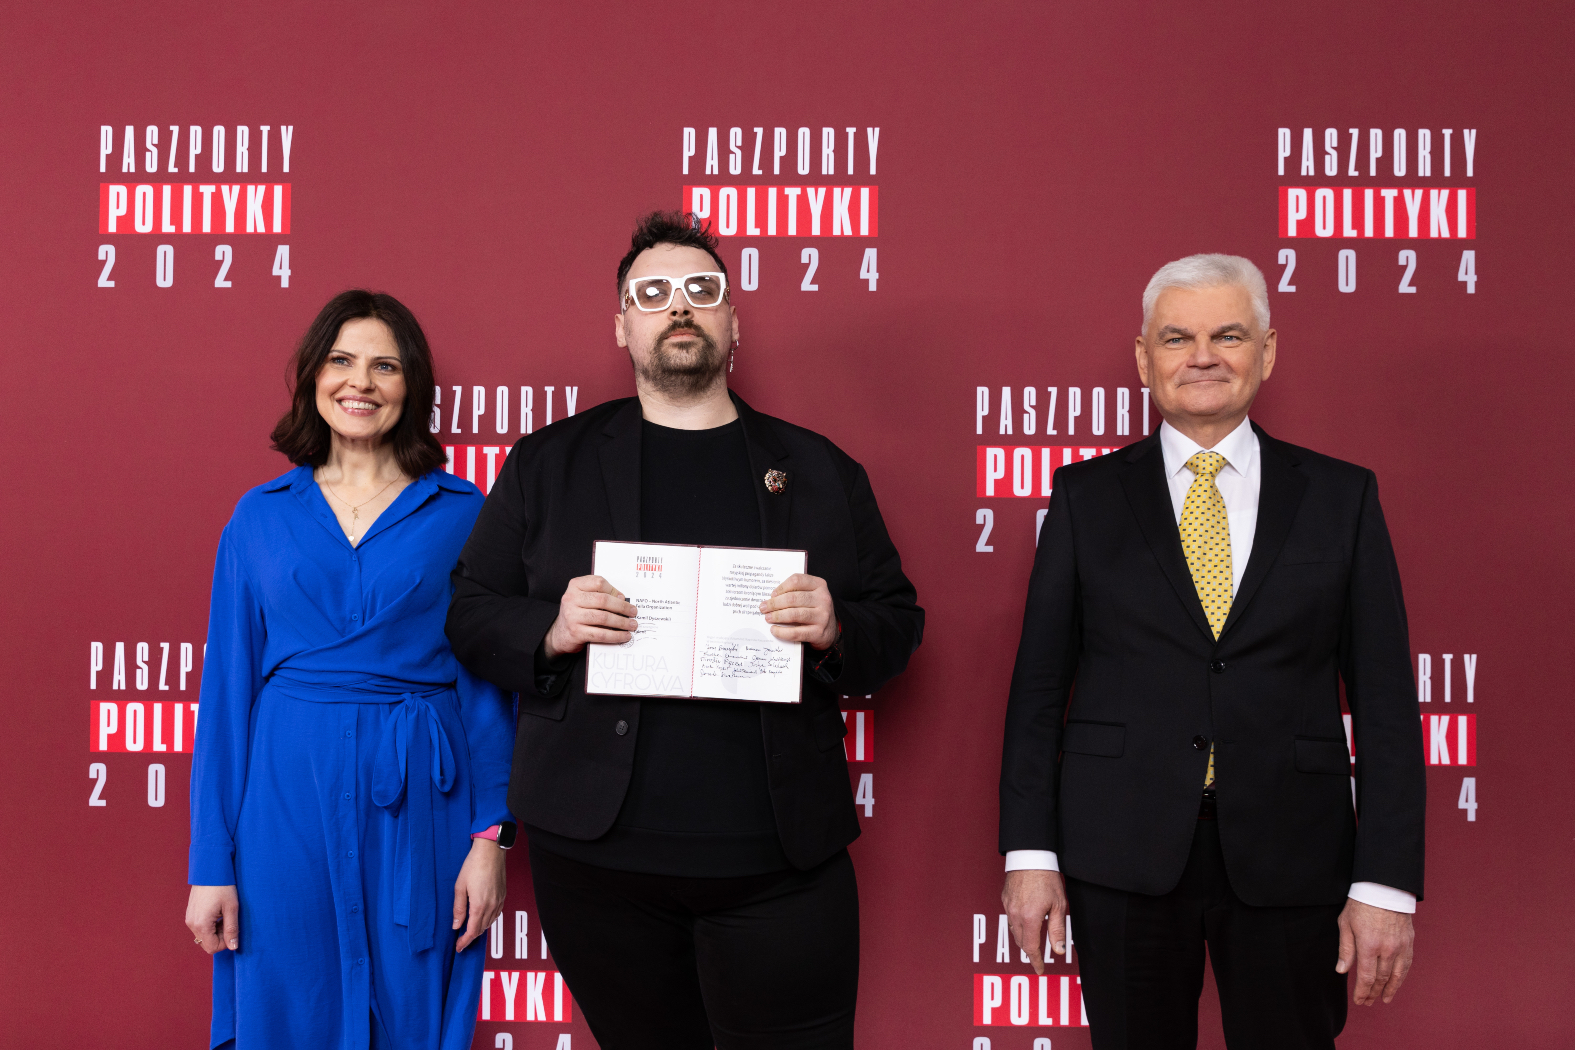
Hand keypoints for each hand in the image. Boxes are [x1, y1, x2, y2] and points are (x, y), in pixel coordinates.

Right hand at [186, 884, 239, 953]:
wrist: (210, 870)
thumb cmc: (223, 887)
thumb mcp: (231, 908)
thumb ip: (232, 929)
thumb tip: (233, 947)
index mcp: (201, 924)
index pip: (212, 948)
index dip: (225, 943)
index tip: (233, 930)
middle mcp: (192, 924)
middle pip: (206, 943)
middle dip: (220, 937)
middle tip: (229, 921)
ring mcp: (189, 919)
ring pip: (203, 936)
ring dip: (215, 931)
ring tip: (223, 915)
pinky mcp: (190, 914)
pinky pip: (200, 927)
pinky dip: (210, 925)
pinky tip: (217, 912)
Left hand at [453, 837, 506, 952]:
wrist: (491, 851)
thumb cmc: (473, 866)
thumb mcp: (460, 887)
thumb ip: (458, 908)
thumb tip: (456, 925)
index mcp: (479, 905)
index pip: (473, 931)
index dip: (465, 941)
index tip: (459, 947)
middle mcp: (492, 906)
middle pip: (482, 929)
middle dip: (471, 937)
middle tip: (462, 940)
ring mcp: (499, 901)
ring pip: (490, 923)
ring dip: (480, 929)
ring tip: (470, 930)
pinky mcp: (503, 895)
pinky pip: (496, 914)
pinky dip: (488, 920)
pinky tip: (482, 918)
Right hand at [543, 575, 636, 659]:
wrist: (560, 633)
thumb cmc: (578, 613)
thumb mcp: (584, 598)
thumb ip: (600, 594)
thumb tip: (622, 599)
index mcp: (575, 586)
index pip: (599, 582)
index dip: (614, 590)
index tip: (624, 598)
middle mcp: (571, 599)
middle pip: (603, 600)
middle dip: (622, 607)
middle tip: (633, 612)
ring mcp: (572, 616)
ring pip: (603, 617)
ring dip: (621, 622)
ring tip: (632, 625)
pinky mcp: (576, 632)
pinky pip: (600, 634)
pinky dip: (615, 635)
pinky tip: (624, 636)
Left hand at [760, 573, 837, 649]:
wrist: (830, 630)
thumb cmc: (814, 609)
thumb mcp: (810, 595)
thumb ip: (795, 592)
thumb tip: (771, 598)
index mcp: (819, 585)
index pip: (797, 580)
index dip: (781, 587)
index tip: (772, 594)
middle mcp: (823, 599)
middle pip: (792, 598)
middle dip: (774, 603)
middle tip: (763, 608)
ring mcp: (822, 616)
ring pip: (794, 614)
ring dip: (777, 616)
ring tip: (767, 618)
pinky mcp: (818, 632)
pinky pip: (796, 632)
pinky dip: (782, 632)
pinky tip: (774, 630)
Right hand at [1002, 869, 1067, 974]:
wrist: (1030, 856)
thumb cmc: (1047, 878)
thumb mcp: (1058, 905)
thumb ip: (1057, 929)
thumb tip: (1059, 950)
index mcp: (1030, 918)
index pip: (1031, 948)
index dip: (1036, 961)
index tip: (1040, 970)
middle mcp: (1015, 914)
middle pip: (1020, 942)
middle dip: (1030, 951)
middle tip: (1039, 957)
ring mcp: (1008, 906)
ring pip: (1013, 931)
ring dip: (1023, 939)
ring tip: (1034, 941)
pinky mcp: (1005, 899)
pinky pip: (1010, 918)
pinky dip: (1018, 925)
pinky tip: (1026, 921)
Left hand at [1336, 898, 1414, 1004]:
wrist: (1384, 888)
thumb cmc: (1360, 904)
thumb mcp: (1345, 924)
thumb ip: (1345, 949)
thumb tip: (1342, 970)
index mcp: (1368, 945)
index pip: (1366, 977)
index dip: (1362, 992)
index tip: (1359, 1000)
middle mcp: (1387, 949)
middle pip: (1381, 979)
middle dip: (1374, 993)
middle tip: (1368, 1002)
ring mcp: (1400, 946)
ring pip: (1397, 975)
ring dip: (1390, 989)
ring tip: (1384, 999)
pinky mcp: (1409, 942)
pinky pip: (1407, 964)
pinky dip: (1402, 977)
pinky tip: (1397, 982)